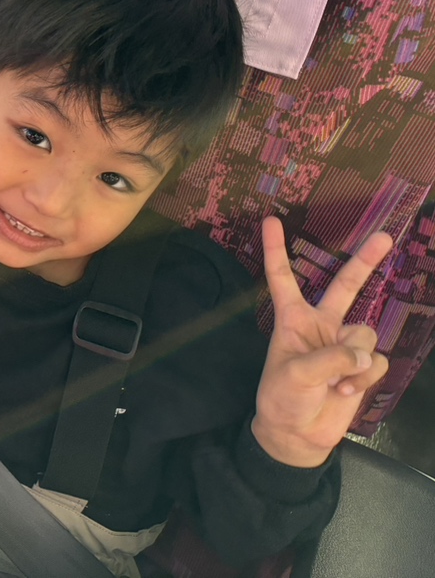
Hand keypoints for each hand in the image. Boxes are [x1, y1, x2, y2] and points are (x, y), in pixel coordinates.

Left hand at [251, 217, 391, 466]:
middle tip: (384, 236)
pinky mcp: (361, 366)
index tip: (270, 219)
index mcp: (292, 319)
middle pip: (345, 286)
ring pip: (365, 334)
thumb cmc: (283, 399)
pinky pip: (375, 362)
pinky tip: (344, 390)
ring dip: (353, 360)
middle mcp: (320, 325)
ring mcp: (343, 344)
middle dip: (366, 261)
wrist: (298, 435)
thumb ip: (329, 358)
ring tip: (334, 381)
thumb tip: (362, 353)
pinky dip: (362, 378)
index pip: (282, 278)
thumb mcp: (294, 375)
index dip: (276, 249)